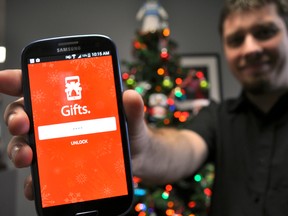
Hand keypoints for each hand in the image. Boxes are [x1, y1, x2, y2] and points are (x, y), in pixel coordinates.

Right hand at [2, 69, 147, 199]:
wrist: (137, 157)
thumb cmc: (128, 131)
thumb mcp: (131, 118)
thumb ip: (132, 108)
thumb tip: (131, 97)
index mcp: (70, 103)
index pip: (39, 86)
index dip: (17, 80)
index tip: (3, 79)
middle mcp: (57, 122)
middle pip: (25, 114)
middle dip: (16, 117)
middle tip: (21, 124)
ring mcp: (56, 145)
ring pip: (25, 144)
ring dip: (18, 149)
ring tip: (27, 155)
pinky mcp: (59, 167)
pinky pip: (39, 174)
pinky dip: (33, 181)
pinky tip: (36, 185)